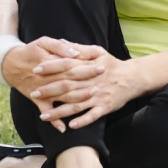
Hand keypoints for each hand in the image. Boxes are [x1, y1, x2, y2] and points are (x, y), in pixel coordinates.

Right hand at [1, 36, 103, 132]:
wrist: (10, 65)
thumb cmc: (31, 51)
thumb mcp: (43, 42)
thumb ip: (60, 47)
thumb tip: (75, 52)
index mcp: (49, 62)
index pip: (71, 65)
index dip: (86, 66)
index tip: (101, 66)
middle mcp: (46, 79)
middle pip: (69, 81)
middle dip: (87, 82)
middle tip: (102, 81)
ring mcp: (42, 91)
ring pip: (62, 96)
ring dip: (77, 98)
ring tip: (93, 95)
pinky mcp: (37, 100)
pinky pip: (46, 111)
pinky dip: (54, 121)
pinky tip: (64, 128)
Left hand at [31, 45, 153, 129]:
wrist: (132, 78)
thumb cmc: (112, 65)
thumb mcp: (98, 51)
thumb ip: (79, 48)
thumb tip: (61, 42)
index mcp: (89, 67)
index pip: (67, 65)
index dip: (51, 67)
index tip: (36, 70)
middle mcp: (92, 82)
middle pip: (68, 86)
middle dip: (50, 91)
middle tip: (34, 94)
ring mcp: (98, 96)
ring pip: (76, 104)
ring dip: (60, 111)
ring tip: (43, 116)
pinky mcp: (105, 107)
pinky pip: (93, 115)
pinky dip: (82, 120)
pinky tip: (70, 125)